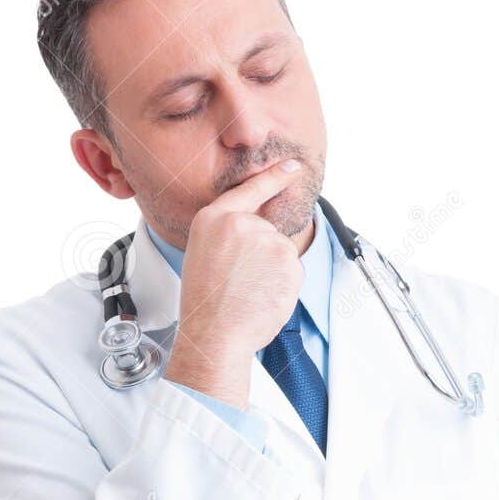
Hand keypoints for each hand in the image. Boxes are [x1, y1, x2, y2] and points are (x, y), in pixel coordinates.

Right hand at [164, 160, 308, 406]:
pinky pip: (293, 272)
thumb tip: (261, 233)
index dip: (275, 177)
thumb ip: (231, 235)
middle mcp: (242, 223)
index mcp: (214, 218)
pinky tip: (263, 296)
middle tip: (239, 282)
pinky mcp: (288, 260)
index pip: (250, 190)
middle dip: (262, 257)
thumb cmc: (206, 304)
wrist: (215, 333)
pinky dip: (284, 286)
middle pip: (268, 233)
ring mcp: (267, 239)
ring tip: (248, 291)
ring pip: (282, 254)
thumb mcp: (205, 253)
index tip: (293, 166)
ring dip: (273, 273)